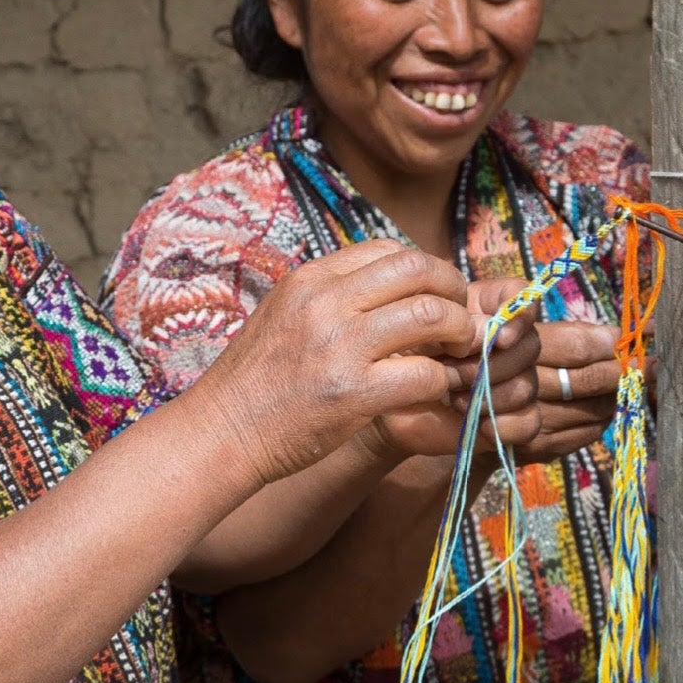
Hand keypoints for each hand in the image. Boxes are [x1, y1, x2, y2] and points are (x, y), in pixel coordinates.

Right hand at [193, 240, 479, 485]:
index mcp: (310, 280)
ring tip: (457, 354)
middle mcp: (325, 303)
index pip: (389, 250)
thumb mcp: (284, 316)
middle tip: (461, 321)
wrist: (222, 432)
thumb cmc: (256, 381)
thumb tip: (391, 290)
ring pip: (431, 316)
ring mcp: (339, 346)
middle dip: (453, 292)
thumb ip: (332, 298)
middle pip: (419, 270)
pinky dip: (442, 382)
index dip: (426, 270)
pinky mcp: (352, 394)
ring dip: (459, 334)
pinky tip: (435, 391)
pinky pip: (424, 374)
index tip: (435, 296)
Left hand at [372, 314, 541, 459]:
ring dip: (486, 395)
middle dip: (488, 363)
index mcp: (487, 310)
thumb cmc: (400, 355)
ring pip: (526, 386)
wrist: (388, 401)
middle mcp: (508, 344)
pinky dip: (500, 424)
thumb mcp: (418, 328)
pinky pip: (528, 421)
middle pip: (530, 346)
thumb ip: (455, 320)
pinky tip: (473, 421)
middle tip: (449, 371)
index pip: (523, 300)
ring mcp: (513, 382)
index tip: (501, 335)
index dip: (519, 314)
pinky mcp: (512, 420)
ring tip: (452, 398)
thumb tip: (493, 334)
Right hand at [510, 318, 652, 462]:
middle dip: (619, 369)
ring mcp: (529, 423)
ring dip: (615, 394)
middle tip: (643, 362)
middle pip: (588, 380)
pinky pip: (589, 432)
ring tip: (623, 381)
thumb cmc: (502, 361)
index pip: (575, 346)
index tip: (628, 335)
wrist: (466, 415)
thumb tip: (627, 333)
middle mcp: (517, 387)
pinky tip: (603, 402)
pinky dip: (604, 416)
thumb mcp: (523, 332)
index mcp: (512, 349)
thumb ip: (571, 332)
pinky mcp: (540, 448)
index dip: (607, 342)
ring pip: (595, 408)